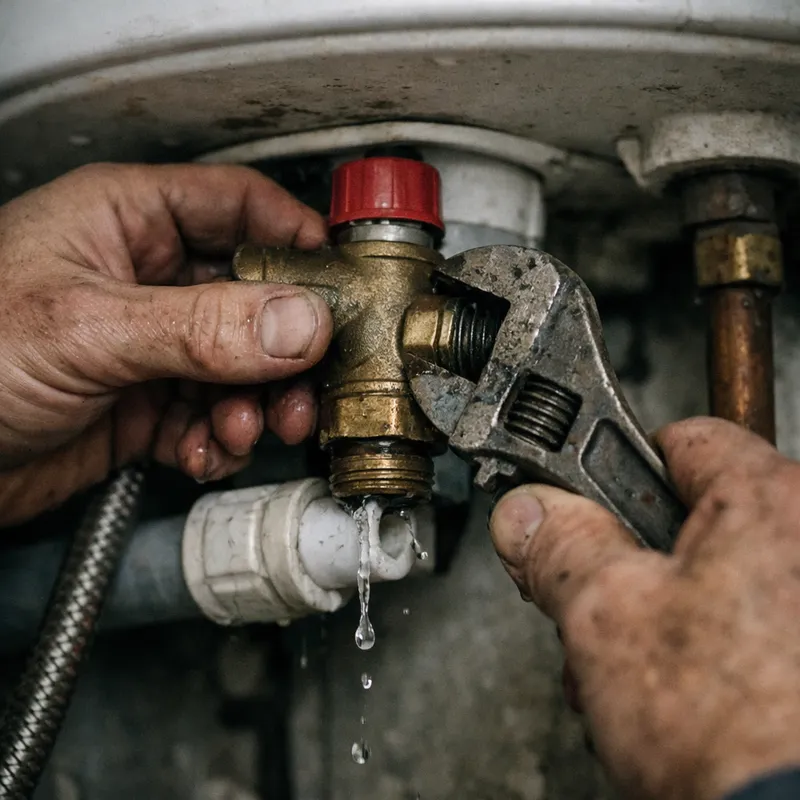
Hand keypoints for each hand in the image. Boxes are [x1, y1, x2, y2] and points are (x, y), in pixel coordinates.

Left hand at [0, 163, 332, 526]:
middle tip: (303, 388)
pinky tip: (203, 454)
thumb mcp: (88, 328)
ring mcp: (152, 345)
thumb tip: (302, 323)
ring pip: (243, 368)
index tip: (342, 285)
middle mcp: (148, 279)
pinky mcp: (146, 406)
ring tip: (242, 430)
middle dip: (286, 350)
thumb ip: (204, 327)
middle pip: (257, 300)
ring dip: (256, 406)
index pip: (241, 207)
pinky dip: (219, 442)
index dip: (298, 242)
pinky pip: (212, 418)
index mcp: (128, 221)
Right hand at [490, 417, 799, 799]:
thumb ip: (559, 546)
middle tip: (594, 601)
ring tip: (627, 667)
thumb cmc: (732, 728)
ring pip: (715, 578)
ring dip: (658, 615)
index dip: (615, 472)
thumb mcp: (605, 613)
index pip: (678, 440)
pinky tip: (675, 691)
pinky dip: (705, 645)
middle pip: (691, 519)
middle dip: (627, 565)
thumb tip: (527, 514)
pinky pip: (749, 621)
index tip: (582, 500)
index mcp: (768, 499)